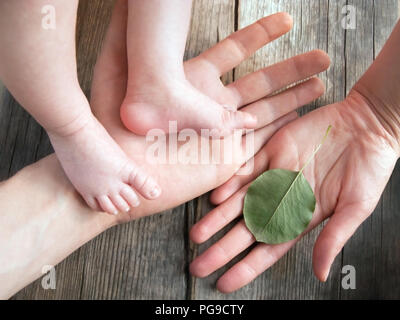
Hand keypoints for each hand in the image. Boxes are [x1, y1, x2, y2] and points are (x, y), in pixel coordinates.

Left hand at [90, 0, 328, 220]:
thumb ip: (122, 33)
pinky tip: (300, 123)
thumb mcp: (114, 70)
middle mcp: (213, 105)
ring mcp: (222, 133)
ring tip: (322, 86)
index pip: (236, 51)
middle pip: (262, 81)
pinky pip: (260, 144)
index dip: (262, 36)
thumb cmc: (108, 122)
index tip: (287, 21)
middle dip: (292, 69)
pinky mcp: (226, 159)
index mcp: (195, 82)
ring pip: (268, 111)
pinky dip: (281, 133)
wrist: (115, 169)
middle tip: (322, 57)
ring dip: (294, 99)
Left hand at [189, 90, 398, 292]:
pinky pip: (245, 170)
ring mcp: (273, 176)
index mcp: (301, 217)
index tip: (225, 283)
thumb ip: (333, 238)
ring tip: (196, 234)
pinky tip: (214, 197)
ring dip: (217, 218)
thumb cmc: (368, 168)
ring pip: (239, 202)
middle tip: (198, 266)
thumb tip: (320, 274)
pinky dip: (230, 183)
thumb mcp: (355, 207)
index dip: (245, 268)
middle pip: (246, 230)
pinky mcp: (270, 152)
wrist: (365, 125)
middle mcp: (281, 200)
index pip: (267, 249)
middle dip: (222, 249)